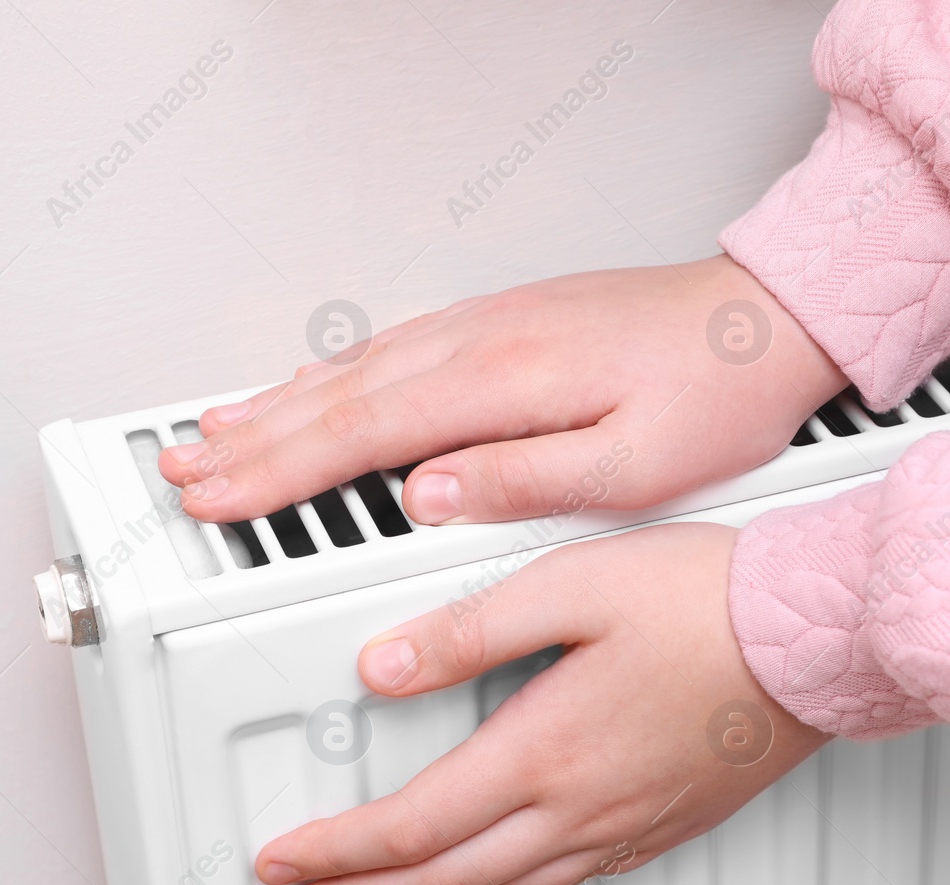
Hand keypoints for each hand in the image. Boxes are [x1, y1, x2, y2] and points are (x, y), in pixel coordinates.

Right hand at [159, 255, 845, 524]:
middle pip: (337, 397)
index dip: (278, 474)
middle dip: (251, 442)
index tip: (218, 500)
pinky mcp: (503, 324)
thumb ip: (522, 481)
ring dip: (278, 404)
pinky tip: (312, 391)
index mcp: (504, 381)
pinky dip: (333, 376)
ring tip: (215, 434)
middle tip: (183, 475)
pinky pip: (390, 350)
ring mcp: (487, 325)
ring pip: (355, 368)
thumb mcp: (636, 464)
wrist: (766, 319)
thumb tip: (425, 496)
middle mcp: (482, 341)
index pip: (361, 435)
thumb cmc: (716, 392)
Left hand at [253, 522, 829, 884]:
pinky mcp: (656, 828)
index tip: (285, 861)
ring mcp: (621, 828)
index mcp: (545, 750)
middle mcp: (580, 808)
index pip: (410, 827)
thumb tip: (382, 666)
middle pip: (440, 884)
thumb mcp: (571, 586)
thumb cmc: (708, 604)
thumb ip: (467, 630)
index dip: (335, 853)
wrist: (815, 640)